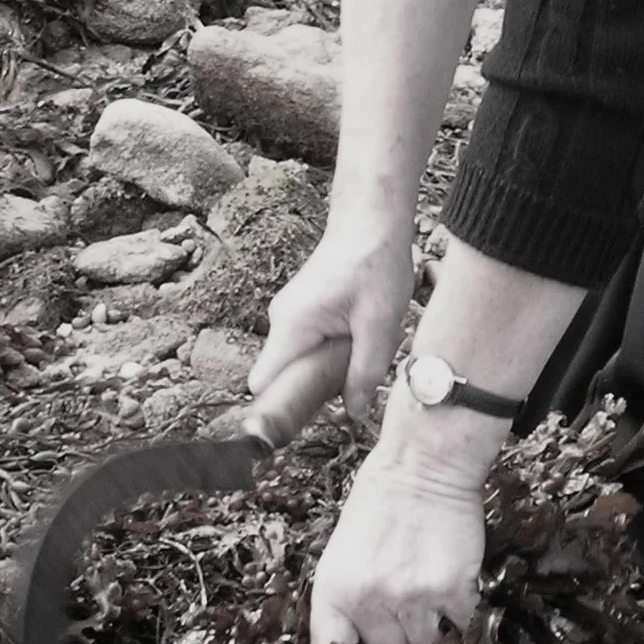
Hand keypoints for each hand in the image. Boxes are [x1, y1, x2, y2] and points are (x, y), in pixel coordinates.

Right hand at [250, 220, 413, 421]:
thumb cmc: (374, 264)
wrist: (372, 222)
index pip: (264, 385)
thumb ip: (364, 373)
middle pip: (283, 378)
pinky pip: (310, 346)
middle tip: (351, 383)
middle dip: (314, 389)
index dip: (279, 408)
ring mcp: (291, 316)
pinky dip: (332, 350)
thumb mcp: (380, 326)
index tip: (306, 420)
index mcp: (292, 327)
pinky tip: (360, 335)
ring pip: (300, 362)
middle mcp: (282, 322)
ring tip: (361, 349)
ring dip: (328, 368)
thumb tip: (353, 413)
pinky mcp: (305, 312)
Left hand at [309, 446, 484, 643]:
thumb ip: (348, 601)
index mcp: (332, 592)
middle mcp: (368, 602)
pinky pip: (461, 630)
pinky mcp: (452, 590)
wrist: (423, 466)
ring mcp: (412, 598)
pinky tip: (458, 604)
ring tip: (436, 619)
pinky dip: (463, 625)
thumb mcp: (341, 554)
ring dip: (434, 643)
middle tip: (413, 632)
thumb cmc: (379, 504)